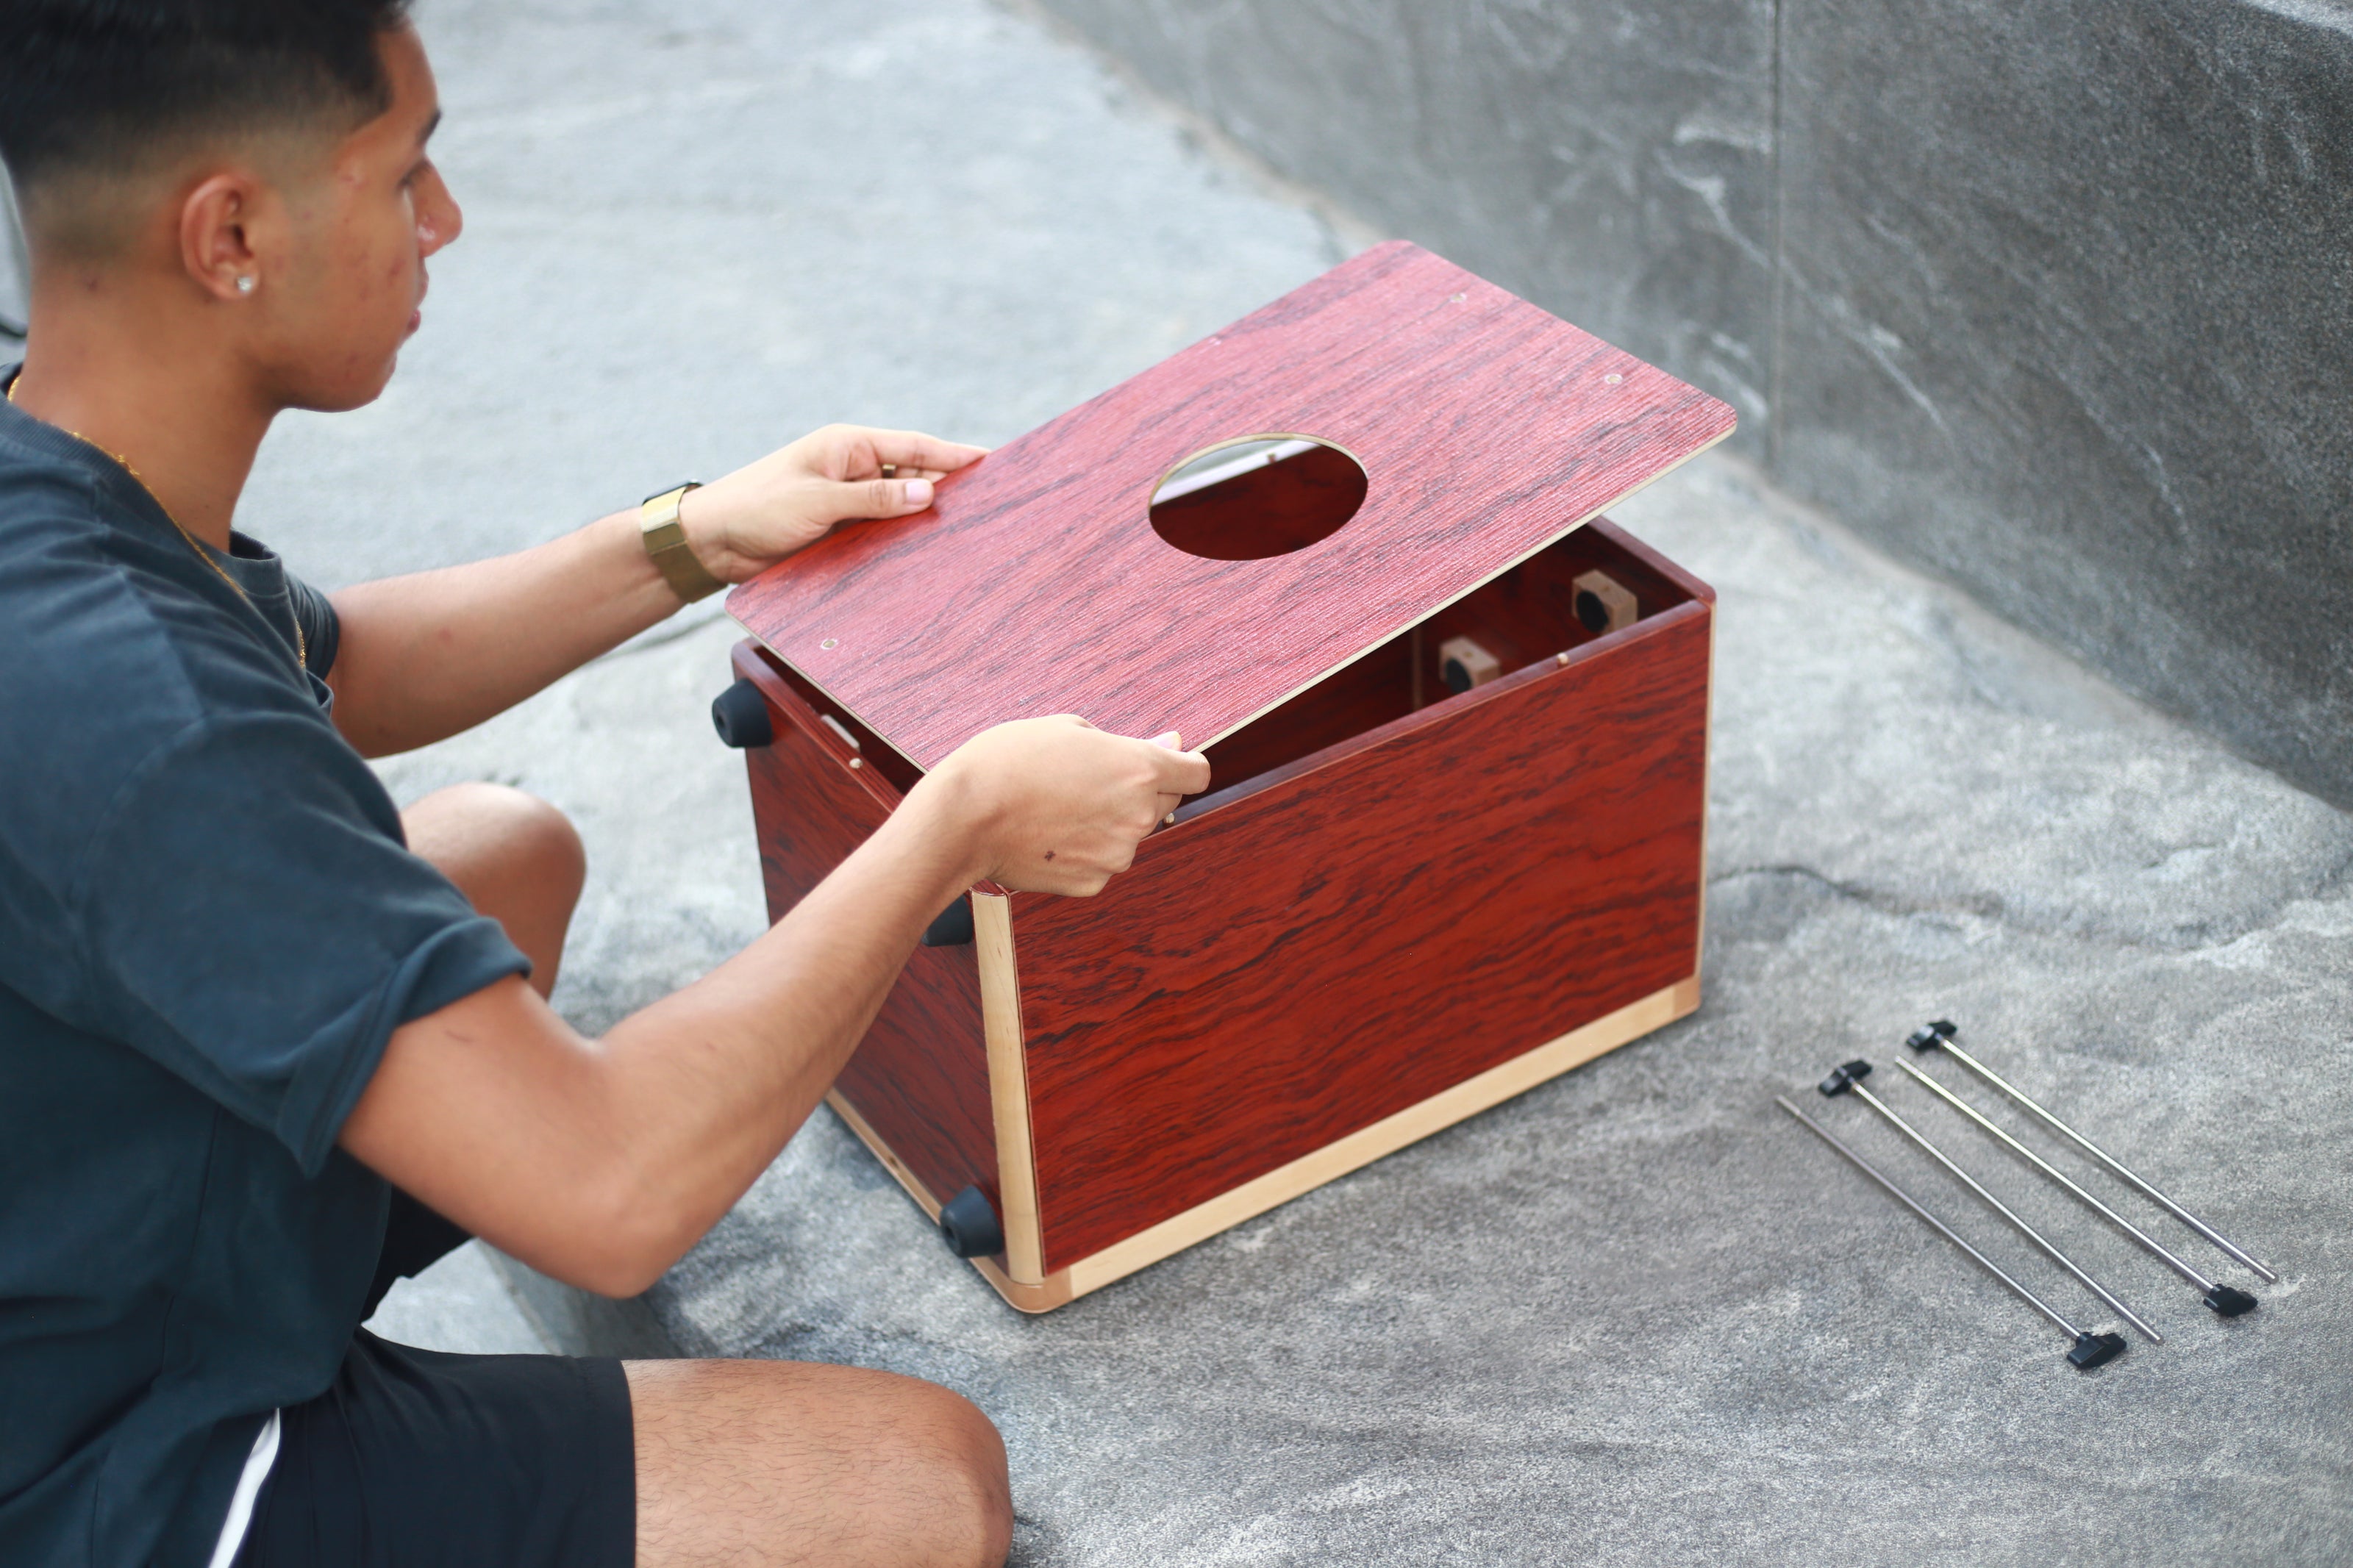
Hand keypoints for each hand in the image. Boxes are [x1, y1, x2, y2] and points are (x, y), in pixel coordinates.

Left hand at [678, 424, 986, 582]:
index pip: (915, 446)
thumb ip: (874, 498)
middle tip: (987, 507)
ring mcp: (850, 502)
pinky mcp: (843, 531)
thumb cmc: (756, 508)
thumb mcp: (817, 500)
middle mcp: (854, 470)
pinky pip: (883, 534)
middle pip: (915, 477)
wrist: (712, 543)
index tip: (991, 460)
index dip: (954, 455)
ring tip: (967, 534)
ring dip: (925, 520)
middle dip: (948, 490)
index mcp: (849, 447)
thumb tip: (929, 492)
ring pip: (902, 509)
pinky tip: (927, 554)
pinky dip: (903, 542)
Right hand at [923, 718, 1212, 896]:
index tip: (1163, 761)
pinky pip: (1101, 860)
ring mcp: (1117, 854)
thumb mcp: (1069, 729)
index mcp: (1140, 769)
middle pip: (1163, 802)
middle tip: (1088, 778)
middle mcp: (1138, 815)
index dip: (1181, 764)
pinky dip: (1084, 848)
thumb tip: (1170, 742)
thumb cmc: (1010, 761)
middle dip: (1139, 790)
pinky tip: (1048, 833)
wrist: (964, 817)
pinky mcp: (1092, 882)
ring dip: (1108, 820)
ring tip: (1056, 805)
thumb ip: (1128, 742)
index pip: (1196, 772)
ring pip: (1129, 834)